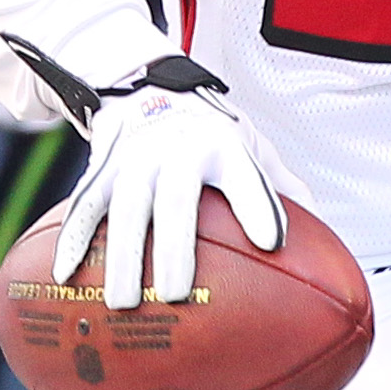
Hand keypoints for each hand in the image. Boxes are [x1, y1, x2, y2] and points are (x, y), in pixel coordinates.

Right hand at [35, 56, 285, 310]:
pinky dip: (75, 240)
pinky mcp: (102, 167)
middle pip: (175, 201)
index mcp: (224, 147)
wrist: (148, 86)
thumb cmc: (211, 133)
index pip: (245, 176)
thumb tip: (324, 246)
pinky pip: (85, 206)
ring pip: (126, 208)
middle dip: (176, 247)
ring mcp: (135, 158)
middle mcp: (178, 150)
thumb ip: (283, 190)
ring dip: (124, 256)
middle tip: (176, 294)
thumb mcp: (253, 147)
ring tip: (125, 303)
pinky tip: (66, 278)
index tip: (271, 242)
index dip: (258, 206)